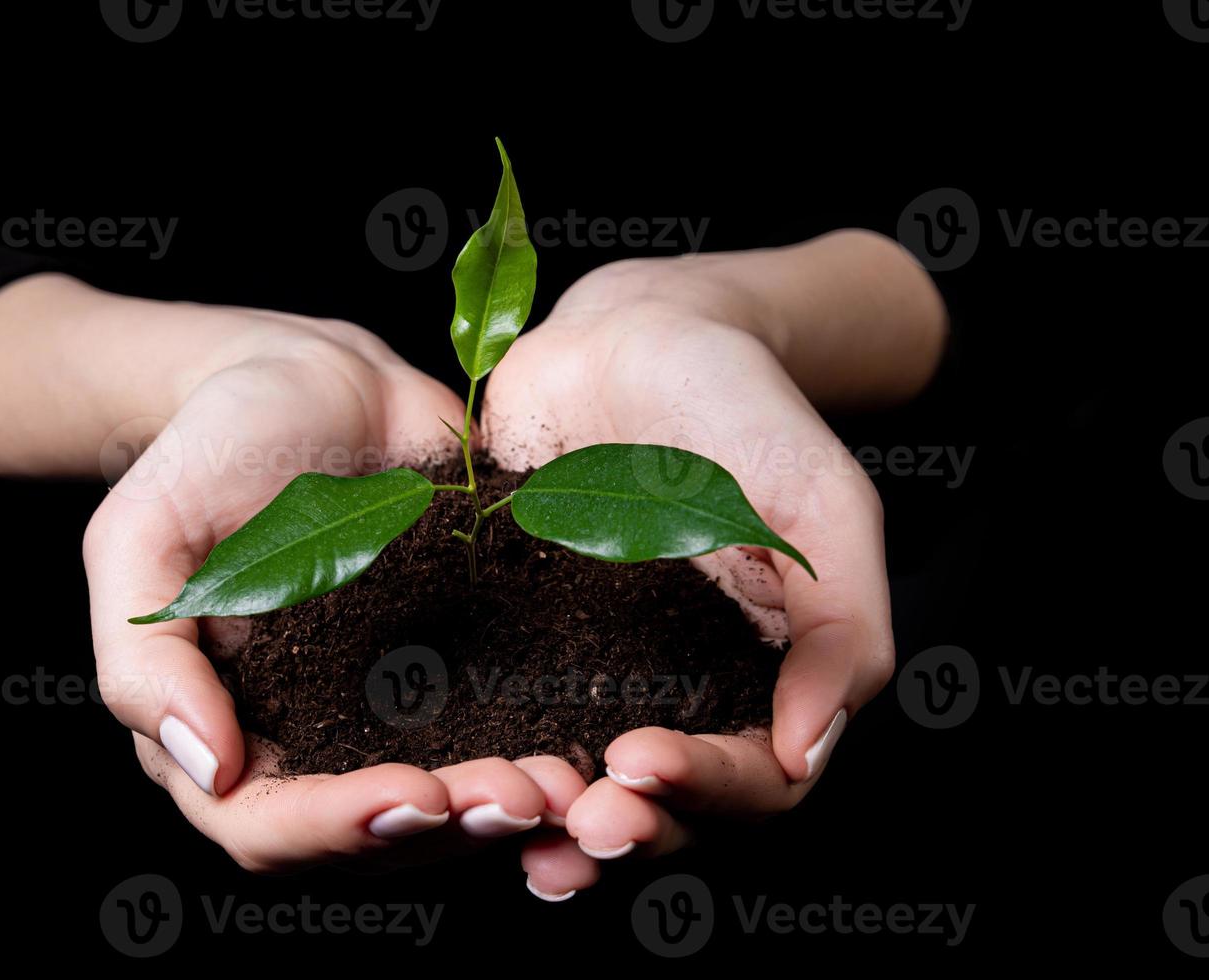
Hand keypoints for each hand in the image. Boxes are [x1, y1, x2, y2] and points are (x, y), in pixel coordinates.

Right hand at [66, 298, 583, 871]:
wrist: (309, 377)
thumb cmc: (207, 449)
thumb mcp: (142, 537)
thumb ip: (146, 659)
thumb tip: (209, 770)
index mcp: (223, 727)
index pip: (268, 825)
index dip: (341, 828)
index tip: (419, 795)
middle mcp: (308, 739)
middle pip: (372, 833)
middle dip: (448, 828)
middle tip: (524, 796)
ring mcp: (388, 708)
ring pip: (446, 802)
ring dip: (503, 807)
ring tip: (564, 782)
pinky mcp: (457, 665)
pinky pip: (496, 730)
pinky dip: (536, 745)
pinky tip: (587, 738)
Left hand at [480, 232, 945, 897]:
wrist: (632, 332)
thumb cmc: (744, 406)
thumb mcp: (821, 503)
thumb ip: (843, 624)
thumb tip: (807, 752)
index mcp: (765, 675)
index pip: (758, 780)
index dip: (710, 791)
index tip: (647, 763)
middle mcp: (680, 690)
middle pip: (668, 809)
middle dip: (630, 827)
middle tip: (584, 820)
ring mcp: (596, 670)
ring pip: (585, 783)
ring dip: (559, 824)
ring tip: (524, 826)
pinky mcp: (519, 641)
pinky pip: (507, 717)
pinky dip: (490, 760)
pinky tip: (456, 782)